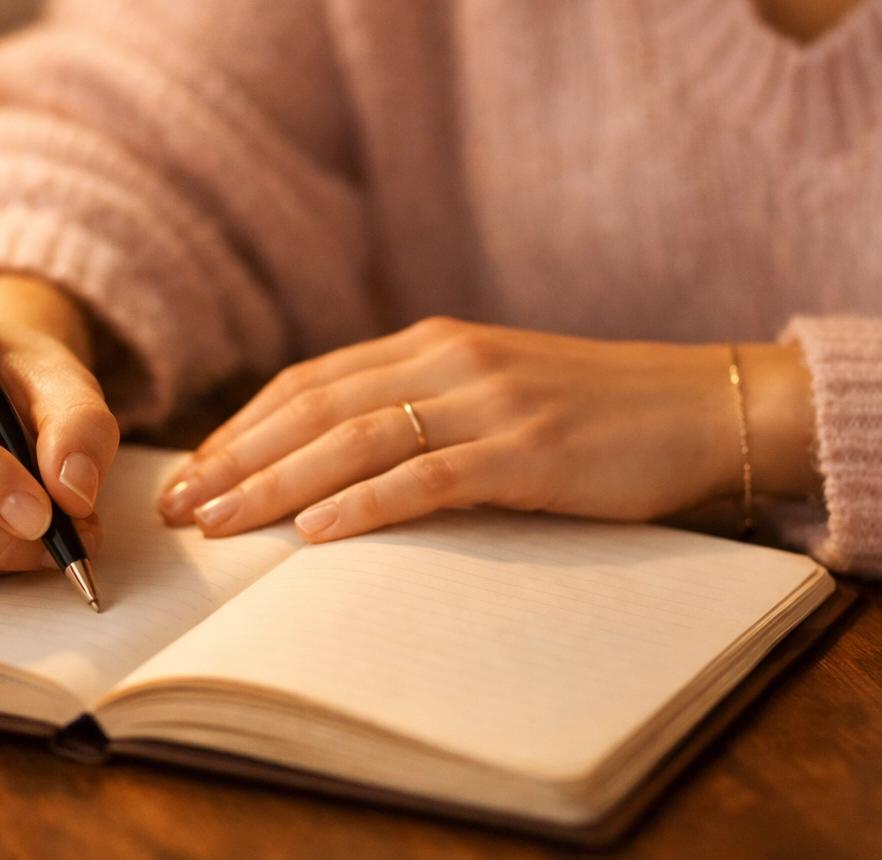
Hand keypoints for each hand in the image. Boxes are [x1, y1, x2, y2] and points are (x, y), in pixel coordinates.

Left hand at [157, 318, 817, 541]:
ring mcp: (488, 403)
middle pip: (313, 409)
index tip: (191, 472)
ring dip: (275, 483)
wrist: (706, 405)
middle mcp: (448, 362)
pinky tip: (315, 534)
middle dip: (235, 459)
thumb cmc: (597, 412)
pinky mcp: (529, 451)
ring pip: (354, 440)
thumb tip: (339, 464)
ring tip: (218, 524)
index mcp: (432, 346)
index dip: (241, 427)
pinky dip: (365, 505)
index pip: (309, 383)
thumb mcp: (494, 395)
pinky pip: (428, 477)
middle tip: (175, 508)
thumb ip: (422, 411)